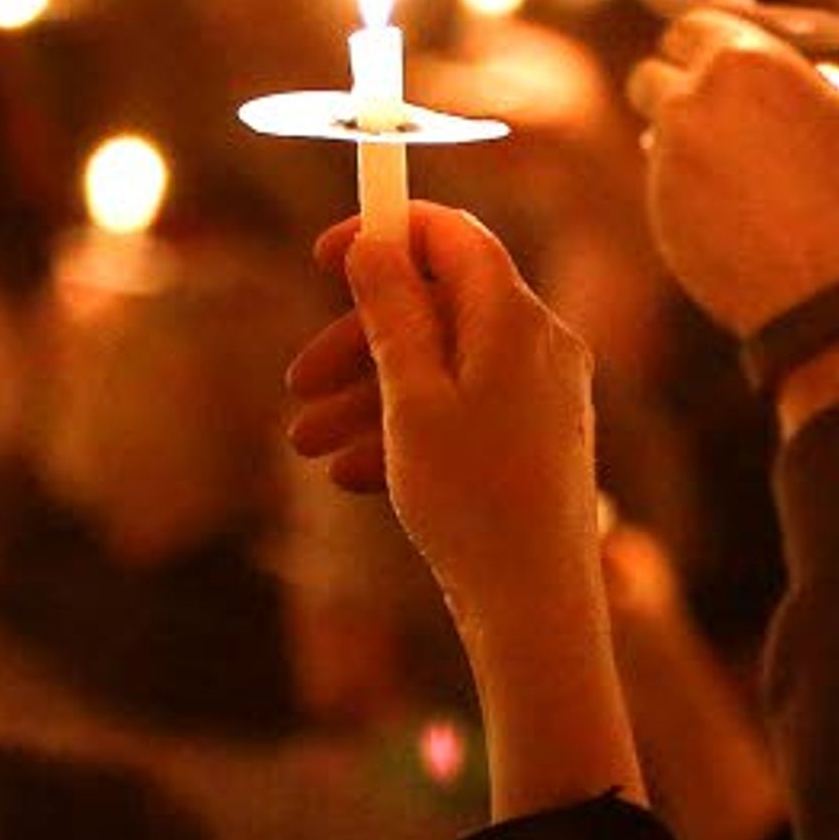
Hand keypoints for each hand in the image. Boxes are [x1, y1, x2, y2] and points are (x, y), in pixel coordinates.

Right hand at [286, 203, 603, 645]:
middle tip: (296, 382)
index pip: (452, 238)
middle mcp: (539, 347)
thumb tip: (376, 241)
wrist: (534, 606)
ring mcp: (542, 396)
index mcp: (515, 320)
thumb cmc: (474, 501)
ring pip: (441, 370)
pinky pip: (462, 416)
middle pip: (437, 309)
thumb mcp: (412, 399)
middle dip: (359, 342)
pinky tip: (352, 475)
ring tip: (306, 447)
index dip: (386, 233)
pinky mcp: (534, 442)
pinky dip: (406, 434)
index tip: (324, 256)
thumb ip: (392, 313)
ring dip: (368, 399)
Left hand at [625, 10, 838, 335]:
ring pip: (660, 136)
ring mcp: (668, 165)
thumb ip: (801, 82)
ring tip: (745, 172)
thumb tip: (780, 82)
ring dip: (688, 141)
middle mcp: (691, 104)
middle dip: (681, 84)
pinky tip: (742, 218)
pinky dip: (693, 192)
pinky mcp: (659, 219)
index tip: (721, 56)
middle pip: (653, 75)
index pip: (691, 25)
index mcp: (743, 62)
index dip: (708, 40)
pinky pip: (668, 187)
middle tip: (722, 108)